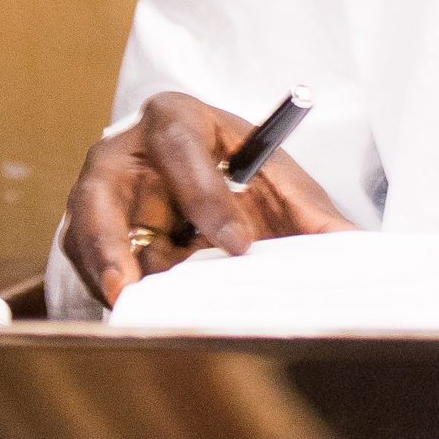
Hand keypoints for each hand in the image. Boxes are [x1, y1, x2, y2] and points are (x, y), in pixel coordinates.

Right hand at [62, 91, 355, 306]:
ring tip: (127, 314)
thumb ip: (311, 212)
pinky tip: (137, 319)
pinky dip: (111, 292)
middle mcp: (125, 153)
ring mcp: (100, 196)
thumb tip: (353, 248)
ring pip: (85, 235)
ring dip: (103, 275)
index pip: (179, 146)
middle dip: (109, 241)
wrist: (215, 180)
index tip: (238, 245)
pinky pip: (92, 267)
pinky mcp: (92, 236)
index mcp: (176, 120)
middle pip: (101, 191)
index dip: (204, 195)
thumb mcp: (278, 182)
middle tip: (128, 289)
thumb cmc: (241, 171)